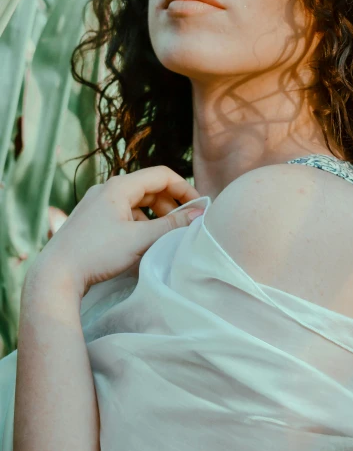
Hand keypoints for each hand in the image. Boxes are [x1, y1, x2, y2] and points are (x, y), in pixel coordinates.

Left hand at [31, 166, 204, 297]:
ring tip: (165, 235)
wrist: (55, 275)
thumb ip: (171, 226)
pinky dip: (139, 223)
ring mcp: (96, 204)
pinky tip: (142, 242)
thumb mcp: (140, 239)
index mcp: (119, 186)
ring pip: (136, 202)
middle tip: (184, 224)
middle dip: (170, 204)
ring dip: (155, 215)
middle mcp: (107, 189)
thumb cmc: (97, 253)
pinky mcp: (91, 219)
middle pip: (149, 188)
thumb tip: (198, 215)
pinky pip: (123, 213)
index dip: (184, 189)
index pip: (162, 175)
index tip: (198, 208)